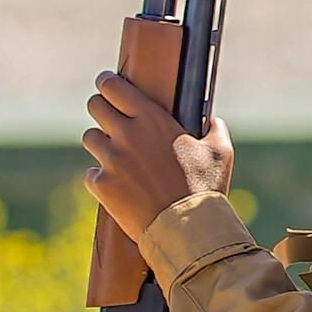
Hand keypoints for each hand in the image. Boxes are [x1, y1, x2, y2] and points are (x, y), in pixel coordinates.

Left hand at [83, 71, 233, 243]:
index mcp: (152, 119)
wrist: (187, 230)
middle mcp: (127, 134)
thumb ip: (216, 129)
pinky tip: (116, 183)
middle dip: (100, 107)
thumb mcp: (221, 153)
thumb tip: (214, 121)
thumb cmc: (205, 189)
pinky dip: (100, 177)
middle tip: (108, 115)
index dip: (107, 82)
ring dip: (101, 143)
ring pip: (90, 138)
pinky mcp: (103, 186)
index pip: (114, 87)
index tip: (106, 82)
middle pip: (95, 106)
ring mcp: (111, 160)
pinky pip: (90, 173)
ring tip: (115, 152)